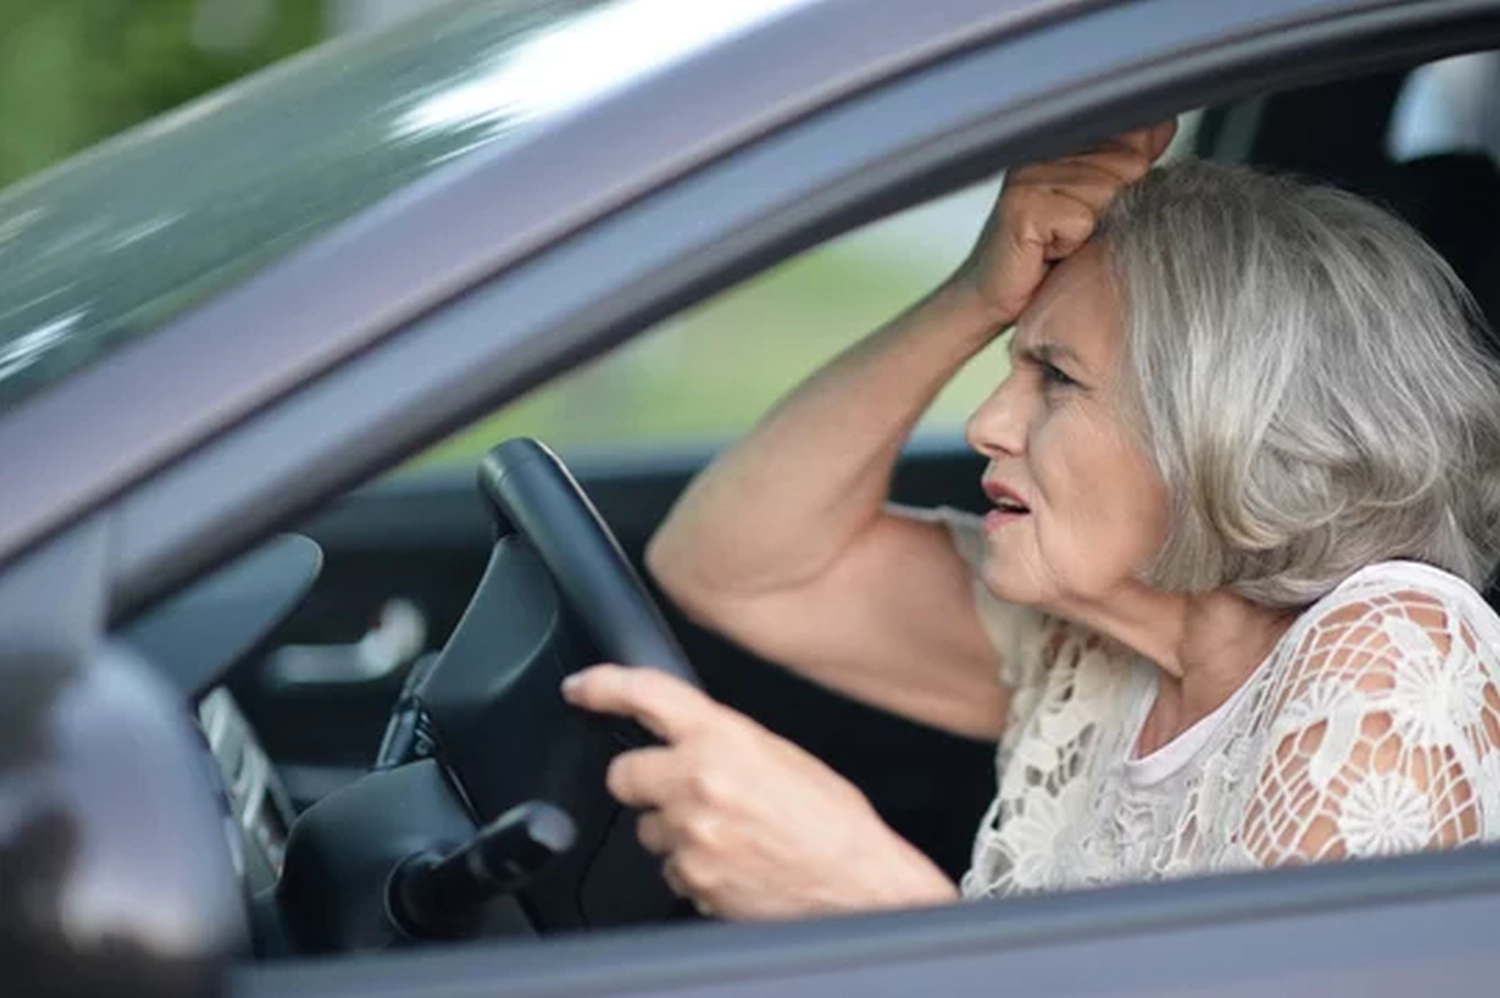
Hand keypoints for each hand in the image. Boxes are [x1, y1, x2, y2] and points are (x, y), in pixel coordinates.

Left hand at [561, 664, 957, 920]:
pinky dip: (693, 868)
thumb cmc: (834, 822)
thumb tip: (690, 742)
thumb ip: (725, 743)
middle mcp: (699, 784)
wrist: (861, 886)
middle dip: (643, 781)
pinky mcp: (692, 882)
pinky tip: (733, 863)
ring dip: (674, 830)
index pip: (647, 696)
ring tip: (728, 834)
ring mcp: (690, 838)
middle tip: (678, 788)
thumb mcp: (782, 757)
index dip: (603, 687)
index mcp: (725, 740)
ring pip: (647, 829)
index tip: (581, 688)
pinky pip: (670, 870)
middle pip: (623, 775)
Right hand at [957, 119, 1177, 324]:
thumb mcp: (1095, 204)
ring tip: (1059, 243)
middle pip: (1127, 167)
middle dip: (1113, 208)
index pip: (1131, 141)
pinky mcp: (1022, 204)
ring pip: (1106, 193)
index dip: (1130, 179)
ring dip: (1091, 230)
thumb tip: (1165, 125)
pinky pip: (1081, 219)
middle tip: (1074, 232)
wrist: (992, 295)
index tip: (1094, 212)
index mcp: (1063, 145)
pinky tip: (1046, 252)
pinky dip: (1071, 244)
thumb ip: (1127, 163)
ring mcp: (1029, 174)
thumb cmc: (1042, 256)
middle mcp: (1044, 151)